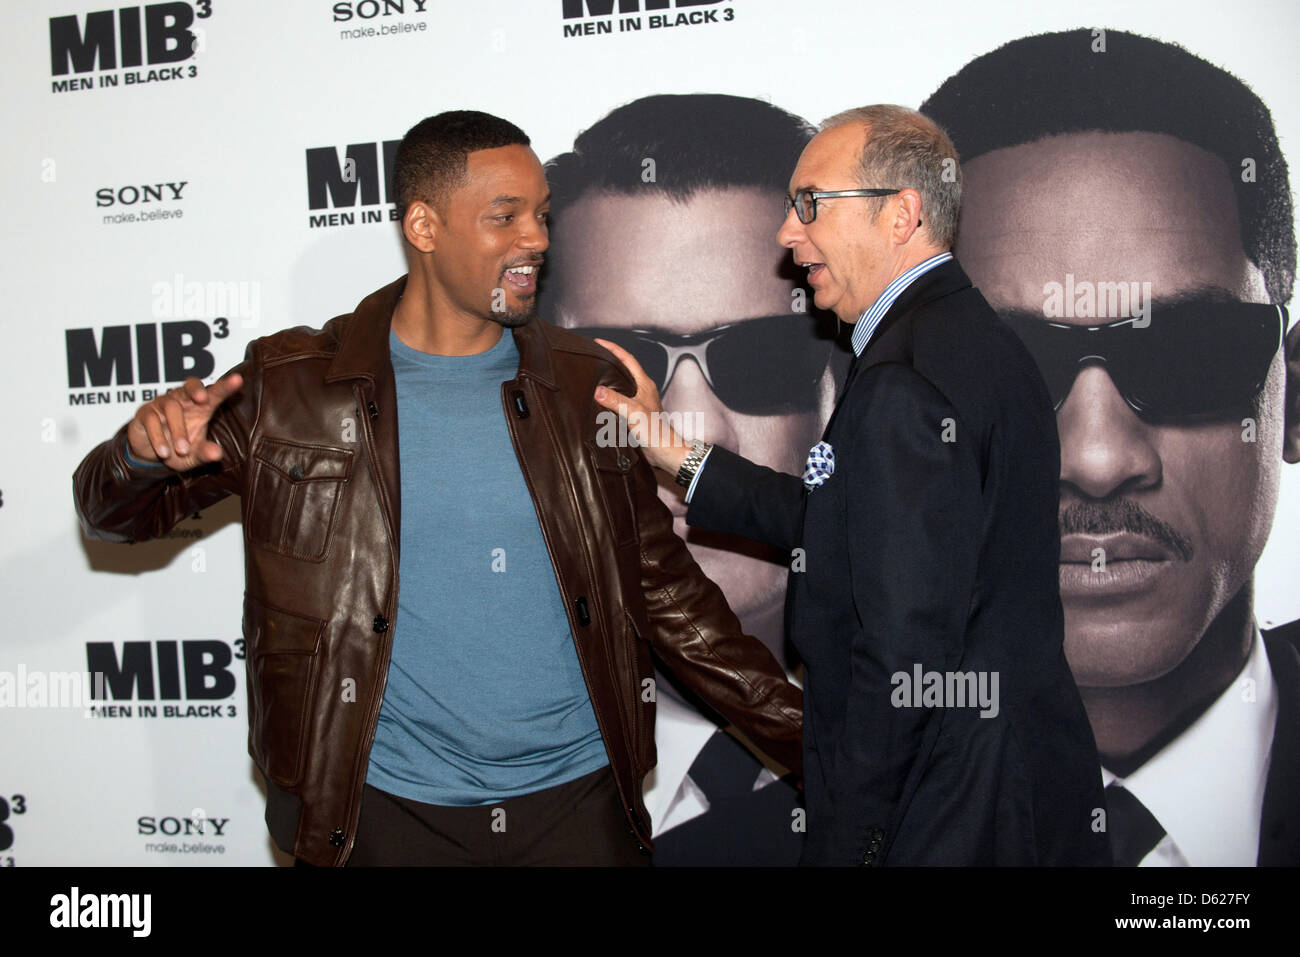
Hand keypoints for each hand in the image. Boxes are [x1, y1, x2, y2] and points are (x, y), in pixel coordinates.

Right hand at [125, 372, 243, 471]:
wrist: (152, 456)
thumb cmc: (180, 450)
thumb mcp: (195, 456)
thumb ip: (205, 453)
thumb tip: (217, 454)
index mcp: (201, 407)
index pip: (215, 393)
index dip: (226, 386)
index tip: (238, 379)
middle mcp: (183, 401)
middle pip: (190, 385)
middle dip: (196, 389)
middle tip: (203, 399)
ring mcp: (162, 405)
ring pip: (171, 407)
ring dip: (177, 429)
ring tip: (182, 450)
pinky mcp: (145, 413)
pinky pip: (151, 419)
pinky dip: (158, 437)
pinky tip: (164, 452)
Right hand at [592, 338, 690, 475]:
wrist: (664, 451)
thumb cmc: (656, 431)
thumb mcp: (633, 412)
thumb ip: (615, 400)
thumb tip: (597, 390)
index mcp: (644, 384)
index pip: (627, 359)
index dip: (613, 348)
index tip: (599, 342)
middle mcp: (643, 390)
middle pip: (625, 368)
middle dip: (610, 359)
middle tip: (595, 354)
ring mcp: (640, 401)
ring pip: (623, 383)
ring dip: (610, 377)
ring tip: (595, 373)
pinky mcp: (636, 413)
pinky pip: (621, 398)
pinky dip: (610, 394)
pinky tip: (602, 399)